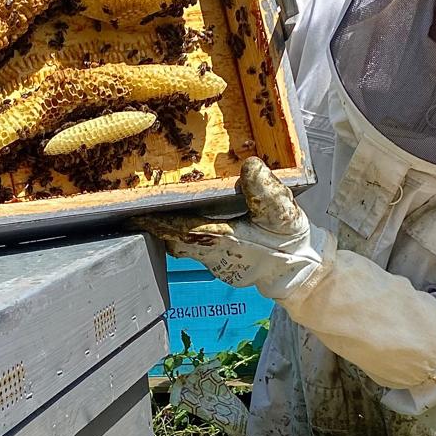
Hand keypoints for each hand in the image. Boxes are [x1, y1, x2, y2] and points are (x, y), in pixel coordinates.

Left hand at [136, 158, 330, 303]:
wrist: (299, 271)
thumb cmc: (288, 240)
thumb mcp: (282, 211)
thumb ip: (266, 189)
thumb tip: (249, 164)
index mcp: (224, 239)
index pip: (181, 230)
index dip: (157, 222)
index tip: (135, 215)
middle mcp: (213, 255)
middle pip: (175, 241)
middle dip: (157, 228)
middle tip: (138, 213)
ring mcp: (216, 264)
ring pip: (184, 248)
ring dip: (171, 233)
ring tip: (157, 215)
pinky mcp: (223, 267)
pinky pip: (197, 252)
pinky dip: (188, 239)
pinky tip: (189, 226)